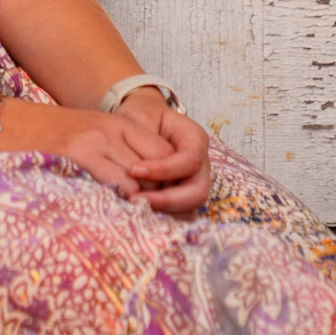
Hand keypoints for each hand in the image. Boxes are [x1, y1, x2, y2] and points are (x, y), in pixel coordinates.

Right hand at [0, 97, 190, 206]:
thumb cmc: (40, 138)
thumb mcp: (86, 137)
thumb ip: (115, 156)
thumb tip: (141, 193)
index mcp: (117, 123)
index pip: (164, 156)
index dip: (166, 183)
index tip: (158, 205)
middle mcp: (110, 130)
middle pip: (158, 171)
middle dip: (158, 199)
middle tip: (149, 223)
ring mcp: (94, 142)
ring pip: (139, 183)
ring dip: (139, 207)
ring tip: (130, 226)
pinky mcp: (76, 155)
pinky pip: (114, 186)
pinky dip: (118, 206)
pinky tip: (108, 218)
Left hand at [112, 90, 212, 217]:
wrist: (142, 122)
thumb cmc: (142, 118)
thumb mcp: (141, 118)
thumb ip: (144, 139)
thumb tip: (137, 170)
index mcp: (195, 139)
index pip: (190, 159)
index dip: (164, 169)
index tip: (134, 170)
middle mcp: (201, 164)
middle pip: (198, 191)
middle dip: (168, 200)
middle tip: (136, 200)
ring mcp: (195, 182)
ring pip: (191, 207)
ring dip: (164, 211)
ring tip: (136, 208)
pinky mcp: (183, 196)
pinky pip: (180, 213)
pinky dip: (162, 216)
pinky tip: (140, 213)